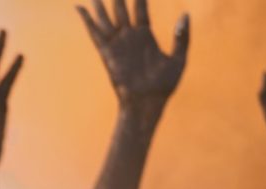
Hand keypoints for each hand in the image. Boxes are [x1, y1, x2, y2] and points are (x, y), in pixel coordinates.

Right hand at [77, 0, 188, 117]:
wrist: (147, 103)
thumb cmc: (164, 85)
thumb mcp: (179, 59)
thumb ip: (182, 37)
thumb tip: (185, 14)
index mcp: (145, 34)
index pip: (140, 7)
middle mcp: (129, 36)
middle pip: (121, 7)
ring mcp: (117, 43)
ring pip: (106, 17)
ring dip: (102, 4)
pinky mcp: (108, 53)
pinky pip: (95, 33)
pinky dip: (87, 20)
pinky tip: (80, 8)